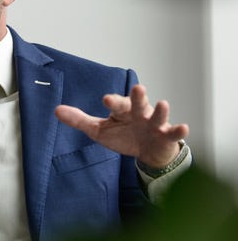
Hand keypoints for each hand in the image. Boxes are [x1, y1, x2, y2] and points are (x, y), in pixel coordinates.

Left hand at [54, 84, 188, 167]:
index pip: (117, 104)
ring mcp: (154, 124)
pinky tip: (184, 127)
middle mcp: (139, 113)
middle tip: (138, 88)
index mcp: (122, 110)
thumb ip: (79, 120)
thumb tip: (56, 110)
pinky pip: (173, 133)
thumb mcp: (99, 130)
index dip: (113, 101)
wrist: (147, 152)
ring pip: (157, 115)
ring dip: (161, 110)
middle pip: (137, 104)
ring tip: (163, 103)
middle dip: (137, 97)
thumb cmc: (123, 136)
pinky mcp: (166, 136)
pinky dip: (179, 130)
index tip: (106, 99)